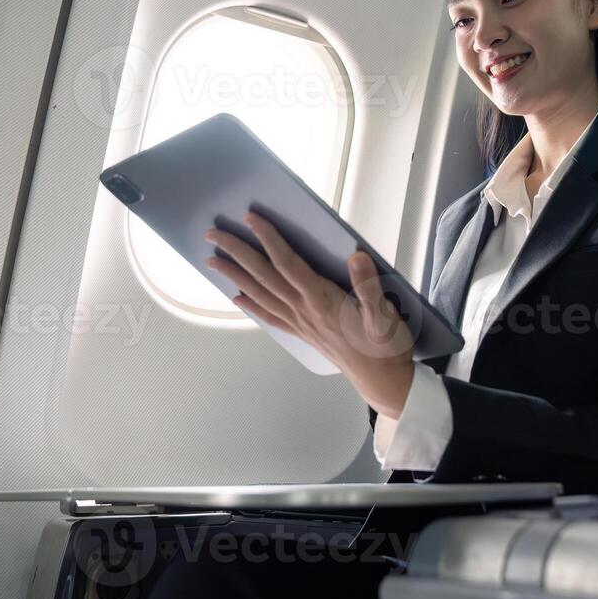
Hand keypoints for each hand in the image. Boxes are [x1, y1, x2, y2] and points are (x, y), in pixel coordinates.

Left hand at [204, 210, 415, 418]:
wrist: (382, 381)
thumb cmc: (385, 346)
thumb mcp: (386, 314)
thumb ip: (369, 286)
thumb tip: (356, 257)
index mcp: (323, 300)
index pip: (288, 262)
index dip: (269, 238)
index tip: (251, 217)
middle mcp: (304, 310)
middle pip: (263, 275)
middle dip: (236, 252)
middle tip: (211, 233)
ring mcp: (301, 323)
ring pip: (260, 293)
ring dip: (234, 275)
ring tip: (212, 260)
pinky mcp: (303, 333)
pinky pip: (269, 316)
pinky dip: (250, 304)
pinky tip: (238, 296)